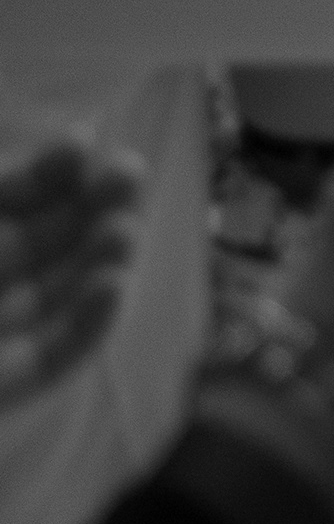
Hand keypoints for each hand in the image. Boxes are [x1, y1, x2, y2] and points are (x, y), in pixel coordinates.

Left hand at [0, 139, 140, 418]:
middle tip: (131, 173)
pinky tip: (114, 285)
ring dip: (101, 260)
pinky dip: (89, 322)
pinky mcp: (7, 387)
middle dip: (89, 209)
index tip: (85, 144)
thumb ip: (4, 192)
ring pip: (58, 295)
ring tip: (125, 231)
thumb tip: (81, 136)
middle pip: (41, 244)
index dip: (46, 175)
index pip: (6, 204)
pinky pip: (55, 357)